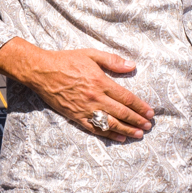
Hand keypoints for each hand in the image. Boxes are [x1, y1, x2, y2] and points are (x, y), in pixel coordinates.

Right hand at [0, 37, 153, 141]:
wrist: (41, 71)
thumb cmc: (65, 60)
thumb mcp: (90, 54)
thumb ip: (112, 61)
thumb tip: (132, 66)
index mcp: (100, 82)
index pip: (126, 98)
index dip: (140, 106)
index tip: (150, 113)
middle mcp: (95, 97)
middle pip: (122, 113)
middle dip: (137, 120)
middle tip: (148, 126)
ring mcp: (85, 109)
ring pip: (111, 123)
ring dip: (127, 130)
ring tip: (139, 134)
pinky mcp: (75, 116)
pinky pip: (95, 128)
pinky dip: (109, 134)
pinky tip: (119, 138)